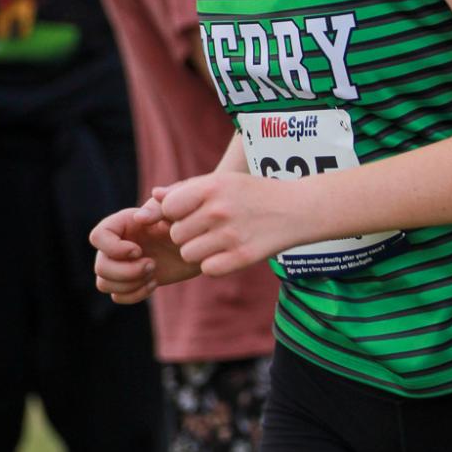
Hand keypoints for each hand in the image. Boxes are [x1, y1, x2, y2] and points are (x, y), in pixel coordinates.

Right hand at [90, 204, 197, 303]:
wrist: (200, 247)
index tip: (138, 250)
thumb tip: (138, 217)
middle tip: (152, 265)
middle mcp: (116, 244)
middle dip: (126, 272)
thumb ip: (158, 208)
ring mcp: (121, 264)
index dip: (114, 248)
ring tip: (152, 274)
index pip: (97, 237)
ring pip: (103, 283)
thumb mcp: (175, 211)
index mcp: (122, 223)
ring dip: (129, 284)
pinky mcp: (130, 282)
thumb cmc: (188, 223)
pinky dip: (135, 295)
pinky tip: (154, 283)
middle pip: (100, 266)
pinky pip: (117, 296)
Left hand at [156, 171, 301, 277]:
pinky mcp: (242, 257)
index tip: (190, 214)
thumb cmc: (253, 193)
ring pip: (189, 254)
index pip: (168, 209)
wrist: (297, 209)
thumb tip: (154, 196)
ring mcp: (231, 235)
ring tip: (217, 241)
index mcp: (212, 187)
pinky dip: (214, 265)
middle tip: (207, 229)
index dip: (175, 214)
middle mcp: (219, 210)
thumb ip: (186, 189)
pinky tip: (227, 253)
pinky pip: (208, 269)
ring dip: (199, 251)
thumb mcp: (223, 182)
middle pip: (177, 235)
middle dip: (187, 234)